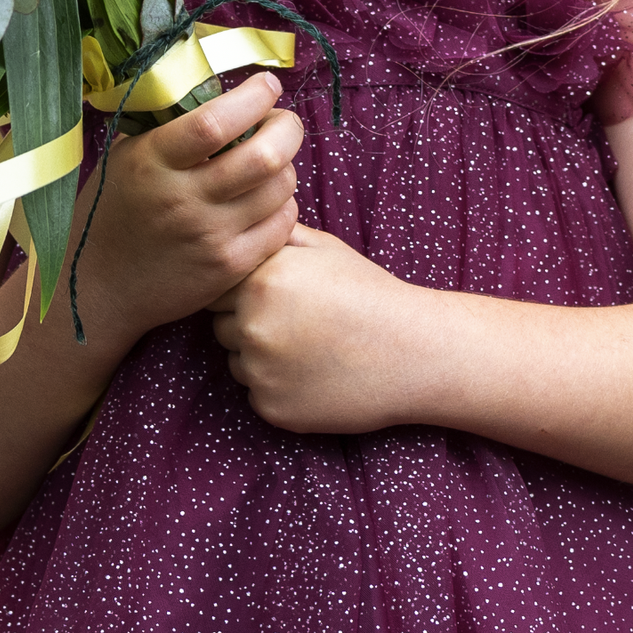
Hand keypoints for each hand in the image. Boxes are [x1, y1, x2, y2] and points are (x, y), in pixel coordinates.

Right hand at [70, 73, 303, 342]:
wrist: (98, 287)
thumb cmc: (111, 211)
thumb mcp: (124, 157)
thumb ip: (164, 124)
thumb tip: (213, 87)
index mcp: (152, 161)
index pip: (215, 122)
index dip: (253, 97)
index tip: (267, 85)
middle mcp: (184, 199)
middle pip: (264, 156)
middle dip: (287, 127)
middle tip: (281, 121)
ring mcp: (210, 237)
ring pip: (280, 188)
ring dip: (285, 166)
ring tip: (271, 162)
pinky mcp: (229, 267)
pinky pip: (282, 226)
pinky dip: (284, 204)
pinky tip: (267, 200)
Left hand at [207, 223, 426, 434]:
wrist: (414, 353)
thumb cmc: (369, 294)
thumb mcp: (326, 249)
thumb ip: (278, 236)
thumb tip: (245, 224)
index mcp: (262, 280)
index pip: (218, 287)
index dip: (244, 291)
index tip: (279, 296)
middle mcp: (252, 324)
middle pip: (223, 326)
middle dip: (249, 324)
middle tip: (300, 324)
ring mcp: (260, 370)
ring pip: (237, 362)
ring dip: (260, 358)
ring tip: (310, 349)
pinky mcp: (271, 408)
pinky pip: (257, 394)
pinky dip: (278, 388)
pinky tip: (315, 377)